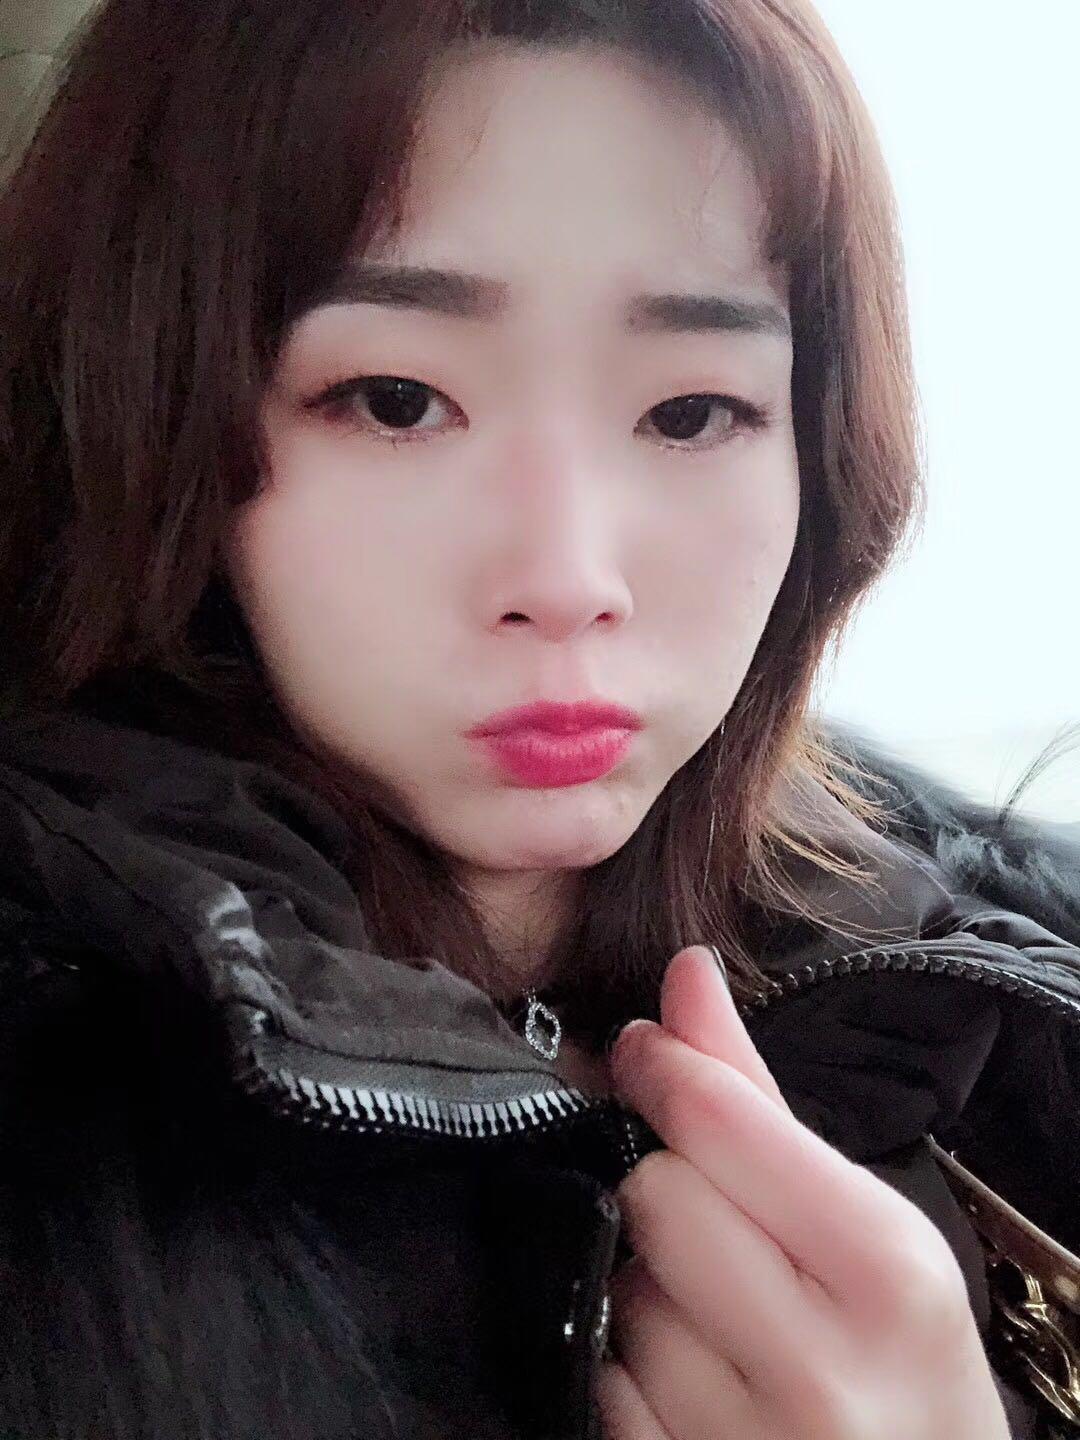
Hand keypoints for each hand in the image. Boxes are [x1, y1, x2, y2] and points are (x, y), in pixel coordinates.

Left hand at [594, 945, 1009, 1439]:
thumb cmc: (903, 1359)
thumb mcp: (871, 1227)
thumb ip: (758, 1096)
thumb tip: (685, 971)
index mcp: (884, 1269)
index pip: (714, 1119)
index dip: (659, 1066)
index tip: (645, 1050)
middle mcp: (817, 1367)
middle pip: (653, 1194)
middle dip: (669, 1190)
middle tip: (718, 1219)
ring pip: (619, 1289)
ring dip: (647, 1283)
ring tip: (719, 1315)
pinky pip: (601, 1380)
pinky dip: (628, 1364)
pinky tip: (692, 1376)